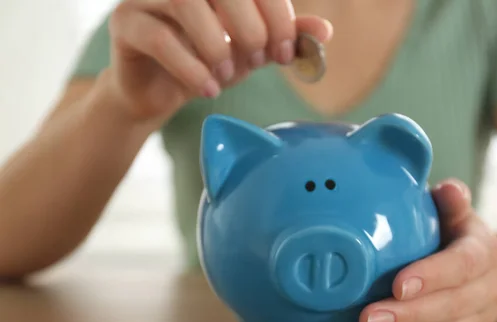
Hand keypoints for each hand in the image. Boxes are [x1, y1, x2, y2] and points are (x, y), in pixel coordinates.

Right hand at [106, 0, 332, 120]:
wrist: (159, 92)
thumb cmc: (206, 62)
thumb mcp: (252, 50)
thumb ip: (283, 37)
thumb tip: (325, 31)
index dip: (277, 13)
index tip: (287, 52)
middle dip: (250, 25)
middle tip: (258, 60)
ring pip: (185, 2)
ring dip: (216, 43)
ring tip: (227, 76)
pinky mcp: (125, 25)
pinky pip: (159, 38)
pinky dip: (190, 67)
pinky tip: (208, 89)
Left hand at [354, 179, 496, 321]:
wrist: (489, 272)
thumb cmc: (460, 237)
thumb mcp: (458, 213)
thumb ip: (452, 201)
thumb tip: (446, 187)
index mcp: (483, 254)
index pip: (462, 266)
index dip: (432, 276)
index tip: (398, 284)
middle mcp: (487, 291)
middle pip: (450, 309)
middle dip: (407, 317)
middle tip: (367, 319)